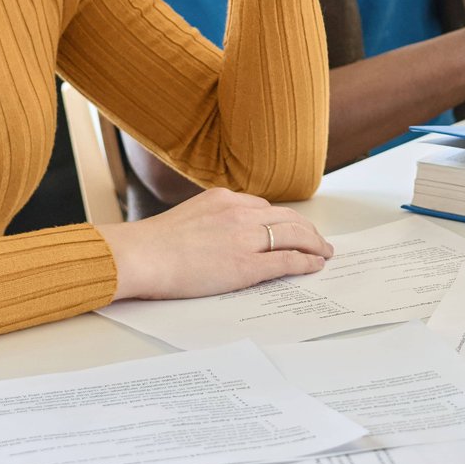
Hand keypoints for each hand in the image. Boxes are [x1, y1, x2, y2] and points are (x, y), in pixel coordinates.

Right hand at [99, 188, 332, 300]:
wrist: (141, 255)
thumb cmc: (153, 243)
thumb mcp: (188, 215)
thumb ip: (211, 217)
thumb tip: (222, 231)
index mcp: (225, 198)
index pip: (265, 208)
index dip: (283, 220)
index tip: (292, 228)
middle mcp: (240, 212)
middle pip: (287, 218)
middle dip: (307, 230)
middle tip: (319, 240)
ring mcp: (246, 238)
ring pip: (294, 235)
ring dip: (314, 244)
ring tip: (324, 252)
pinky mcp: (247, 264)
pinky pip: (287, 259)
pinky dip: (306, 261)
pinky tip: (314, 265)